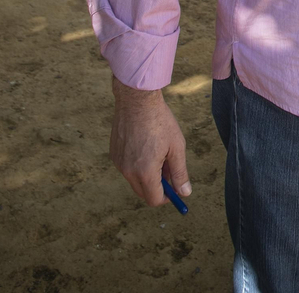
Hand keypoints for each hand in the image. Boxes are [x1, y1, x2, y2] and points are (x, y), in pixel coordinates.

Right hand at [109, 78, 189, 207]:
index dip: (167, 197)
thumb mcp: (176, 147)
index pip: (154, 199)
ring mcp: (118, 162)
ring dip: (147, 175)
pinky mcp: (114, 153)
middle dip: (157, 187)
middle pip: (143, 192)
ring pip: (135, 180)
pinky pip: (127, 168)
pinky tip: (145, 144)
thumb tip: (184, 193)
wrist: (137, 100)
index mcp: (145, 172)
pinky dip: (137, 164)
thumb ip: (179, 173)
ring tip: (158, 151)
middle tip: (169, 170)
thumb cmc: (160, 122)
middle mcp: (127, 171)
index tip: (175, 189)